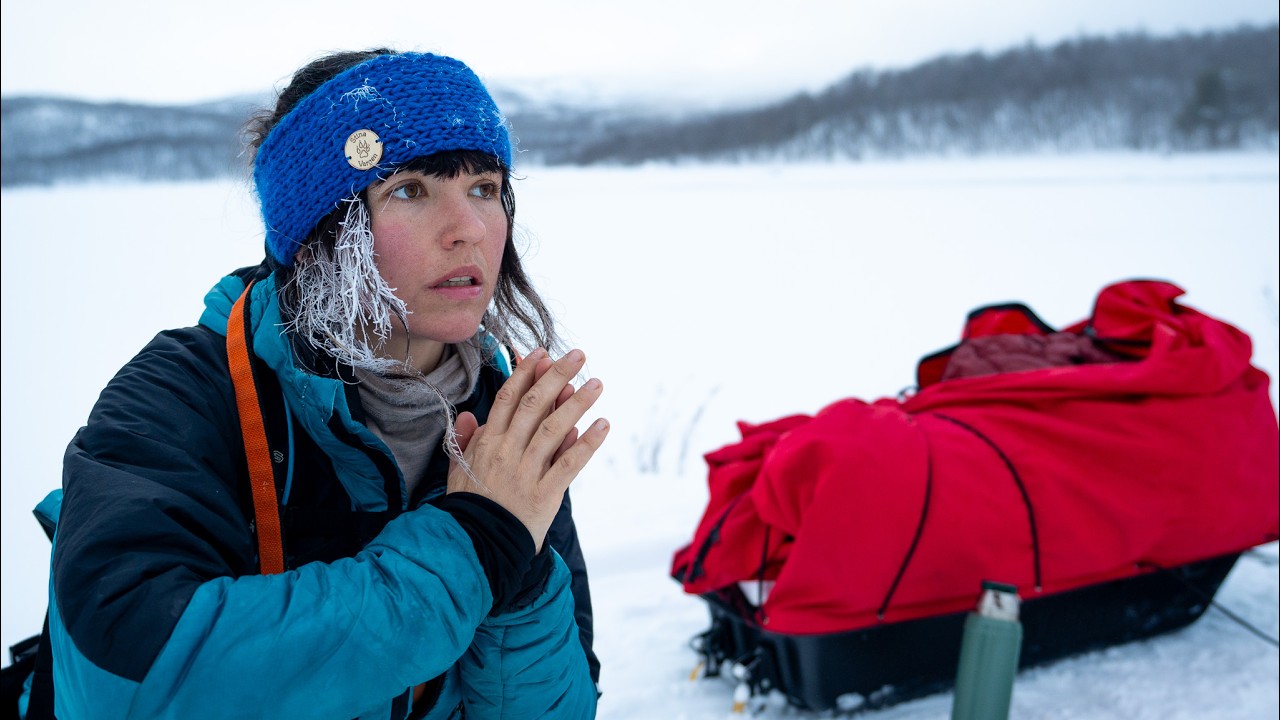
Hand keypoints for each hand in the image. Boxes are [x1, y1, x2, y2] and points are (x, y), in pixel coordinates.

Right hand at [447, 348, 608, 551]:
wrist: (477, 545)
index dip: (526, 374)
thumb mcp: (457, 471)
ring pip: (554, 429)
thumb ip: (463, 441)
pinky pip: (570, 463)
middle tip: (578, 355)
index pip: (508, 399)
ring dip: (577, 403)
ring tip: (596, 383)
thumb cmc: (470, 507)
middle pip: (534, 405)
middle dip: (556, 376)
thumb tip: (468, 414)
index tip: (542, 353)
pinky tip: (603, 424)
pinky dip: (588, 443)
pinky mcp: (546, 493)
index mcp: (487, 443)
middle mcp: (507, 452)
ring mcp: (527, 472)